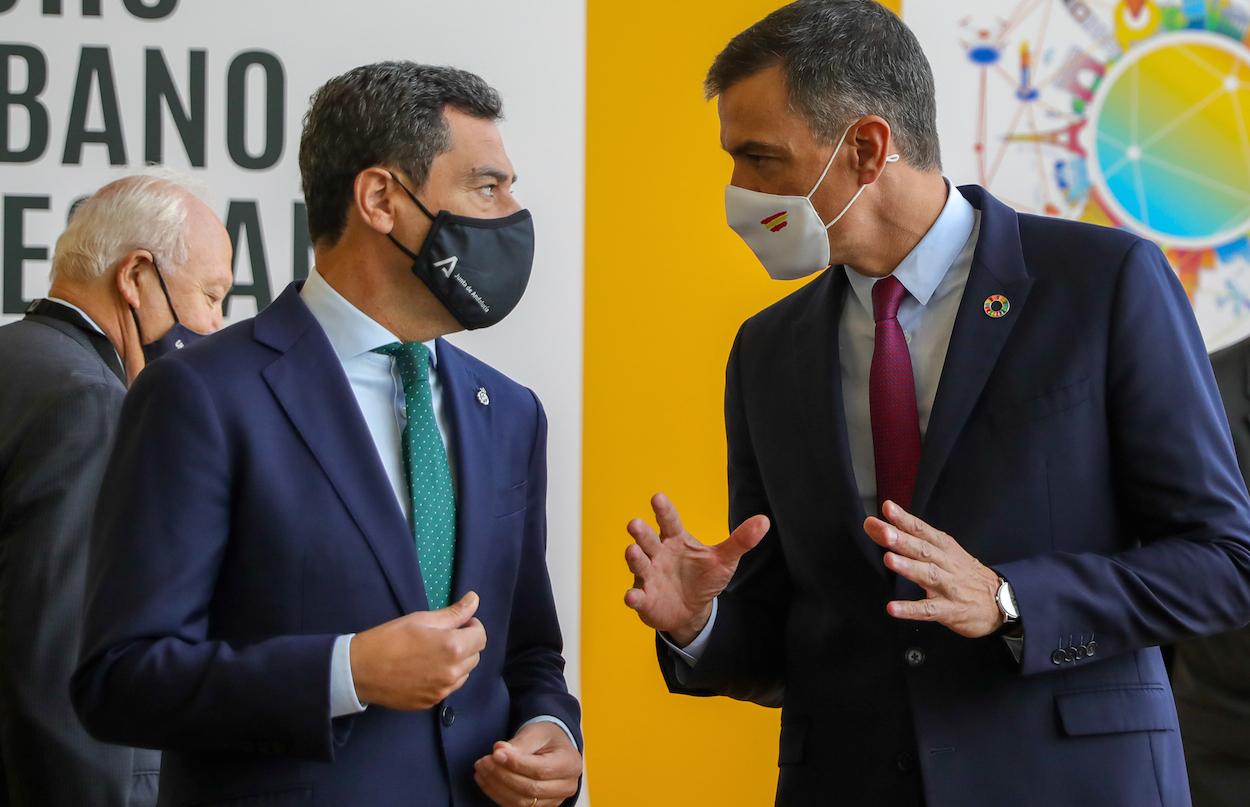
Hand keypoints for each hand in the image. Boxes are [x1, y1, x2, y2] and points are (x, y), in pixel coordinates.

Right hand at [349, 591, 486, 710]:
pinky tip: (425, 669)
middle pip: (475, 656)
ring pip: (464, 674)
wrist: (360, 670)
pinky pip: (448, 687)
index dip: (471, 626)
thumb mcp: (421, 619)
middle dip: (466, 643)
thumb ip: (453, 613)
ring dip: (457, 662)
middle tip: (443, 636)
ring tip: (433, 653)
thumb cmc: (389, 639)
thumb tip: (475, 599)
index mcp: (453, 648)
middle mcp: (453, 673)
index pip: (481, 636)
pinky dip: (444, 677)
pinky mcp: (431, 702)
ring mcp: (442, 691)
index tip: (458, 623)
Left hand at [474, 720, 581, 806]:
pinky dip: (497, 794)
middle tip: (484, 761)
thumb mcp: (536, 732)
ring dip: (496, 787)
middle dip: (503, 775)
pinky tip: (486, 780)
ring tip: (481, 769)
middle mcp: (566, 786)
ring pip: (521, 802)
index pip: (540, 770)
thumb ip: (519, 743)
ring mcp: (554, 801)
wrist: (552, 747)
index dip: (516, 764)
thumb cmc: (545, 738)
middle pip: (531, 789)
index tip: (495, 753)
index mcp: (570, 764)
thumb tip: (499, 751)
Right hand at [623, 492, 769, 646]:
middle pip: (648, 540)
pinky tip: (632, 596)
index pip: (669, 521)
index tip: (658, 497)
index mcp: (676, 540)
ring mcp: (649, 576)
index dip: (663, 510)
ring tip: (632, 551)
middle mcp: (658, 554)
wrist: (691, 609)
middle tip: (635, 523)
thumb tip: (764, 520)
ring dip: (634, 558)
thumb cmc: (703, 577)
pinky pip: (637, 596)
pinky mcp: (645, 598)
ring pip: (639, 564)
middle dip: (641, 533)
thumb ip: (740, 540)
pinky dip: (633, 596)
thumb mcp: (723, 559)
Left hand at [864, 501, 1003, 637]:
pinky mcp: (950, 610)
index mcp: (944, 548)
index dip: (905, 519)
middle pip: (923, 550)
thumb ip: (910, 541)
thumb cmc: (965, 574)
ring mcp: (949, 587)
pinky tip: (893, 608)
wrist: (1001, 601)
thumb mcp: (944, 553)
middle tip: (884, 531)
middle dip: (903, 540)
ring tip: (889, 560)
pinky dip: (911, 609)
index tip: (888, 507)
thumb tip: (877, 528)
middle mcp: (947, 564)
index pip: (923, 530)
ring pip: (928, 575)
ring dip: (909, 567)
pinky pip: (928, 610)